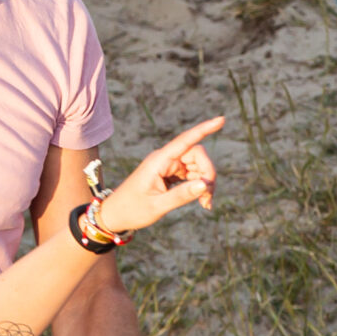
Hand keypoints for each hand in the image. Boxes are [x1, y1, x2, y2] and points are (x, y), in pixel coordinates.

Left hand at [92, 116, 220, 234]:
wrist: (115, 215)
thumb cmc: (132, 210)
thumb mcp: (157, 206)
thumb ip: (181, 196)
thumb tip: (205, 185)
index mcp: (158, 161)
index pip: (185, 140)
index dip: (204, 129)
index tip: (221, 120)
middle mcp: (164, 159)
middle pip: (197, 155)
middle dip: (208, 173)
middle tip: (208, 198)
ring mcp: (167, 166)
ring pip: (197, 166)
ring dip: (205, 183)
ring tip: (206, 204)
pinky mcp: (169, 174)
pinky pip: (191, 174)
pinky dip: (199, 187)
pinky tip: (202, 202)